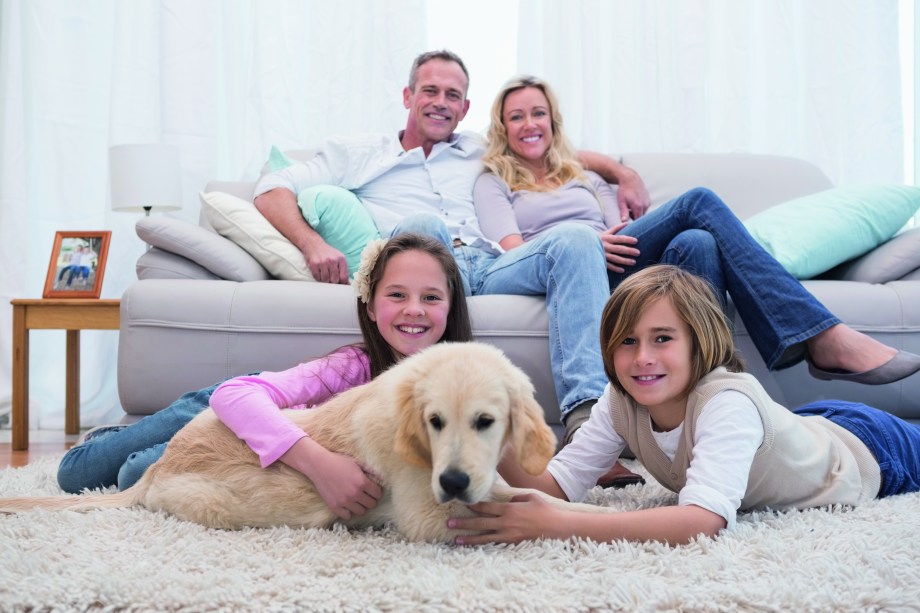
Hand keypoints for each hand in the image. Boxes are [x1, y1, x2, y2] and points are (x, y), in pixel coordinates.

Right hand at [305, 243, 349, 284]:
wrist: (314, 244)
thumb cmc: (328, 253)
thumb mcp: (338, 258)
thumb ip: (344, 270)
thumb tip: (347, 284)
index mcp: (341, 259)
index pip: (344, 277)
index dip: (342, 283)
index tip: (340, 283)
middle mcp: (332, 260)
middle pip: (335, 280)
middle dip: (333, 281)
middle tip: (330, 278)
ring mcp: (323, 262)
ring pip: (325, 279)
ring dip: (325, 279)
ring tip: (324, 274)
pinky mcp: (314, 264)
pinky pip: (317, 277)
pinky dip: (318, 277)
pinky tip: (319, 272)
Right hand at [309, 449, 383, 519]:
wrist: (319, 465)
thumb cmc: (339, 461)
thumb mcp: (358, 463)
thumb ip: (372, 471)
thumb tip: (383, 478)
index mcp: (362, 482)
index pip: (378, 494)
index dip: (377, 492)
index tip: (373, 490)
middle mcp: (354, 493)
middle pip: (371, 504)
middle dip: (371, 500)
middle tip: (367, 496)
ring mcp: (344, 501)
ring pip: (361, 512)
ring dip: (361, 506)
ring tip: (358, 500)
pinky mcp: (335, 506)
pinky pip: (347, 516)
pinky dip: (349, 512)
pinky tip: (348, 505)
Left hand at [447, 492, 562, 544]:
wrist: (558, 528)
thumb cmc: (546, 510)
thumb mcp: (531, 497)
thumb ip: (516, 497)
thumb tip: (508, 499)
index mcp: (509, 509)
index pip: (486, 507)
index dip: (473, 504)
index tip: (461, 502)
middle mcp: (506, 522)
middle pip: (480, 522)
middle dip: (464, 523)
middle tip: (449, 523)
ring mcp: (509, 535)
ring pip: (485, 537)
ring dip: (469, 539)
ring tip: (456, 540)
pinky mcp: (514, 544)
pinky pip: (496, 545)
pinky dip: (484, 546)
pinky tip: (475, 548)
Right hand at [599, 223, 639, 273]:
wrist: (584, 246)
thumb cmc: (599, 239)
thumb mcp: (606, 232)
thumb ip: (616, 228)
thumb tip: (627, 223)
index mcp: (607, 238)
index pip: (619, 238)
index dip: (627, 239)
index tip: (636, 241)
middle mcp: (605, 246)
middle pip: (619, 249)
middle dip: (629, 251)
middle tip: (638, 253)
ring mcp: (602, 254)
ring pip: (615, 258)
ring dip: (624, 261)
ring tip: (634, 262)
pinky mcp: (600, 261)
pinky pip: (609, 266)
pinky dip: (615, 268)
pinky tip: (622, 270)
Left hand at [615, 168, 650, 220]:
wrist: (630, 179)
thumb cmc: (624, 191)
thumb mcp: (621, 202)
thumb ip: (624, 212)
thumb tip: (623, 222)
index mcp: (638, 207)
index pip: (638, 220)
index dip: (633, 223)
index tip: (628, 222)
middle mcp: (645, 205)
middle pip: (641, 217)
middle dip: (635, 217)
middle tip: (628, 212)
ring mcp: (648, 202)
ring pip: (643, 212)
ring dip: (637, 212)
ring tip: (630, 207)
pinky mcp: (649, 199)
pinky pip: (645, 207)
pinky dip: (640, 207)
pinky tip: (635, 203)